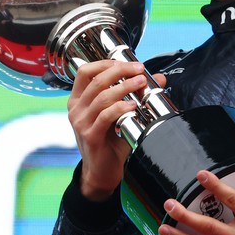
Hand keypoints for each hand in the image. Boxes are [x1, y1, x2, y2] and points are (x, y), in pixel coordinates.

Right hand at [67, 60, 165, 200]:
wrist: (101, 171)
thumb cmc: (109, 142)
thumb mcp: (120, 114)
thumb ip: (135, 94)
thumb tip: (158, 78)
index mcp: (78, 99)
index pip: (85, 71)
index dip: (105, 63)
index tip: (127, 63)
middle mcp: (76, 109)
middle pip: (96, 80)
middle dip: (120, 71)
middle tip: (139, 70)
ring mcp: (81, 122)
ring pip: (102, 96)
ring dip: (124, 87)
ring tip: (140, 84)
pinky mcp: (90, 136)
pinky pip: (105, 116)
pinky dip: (120, 108)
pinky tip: (133, 106)